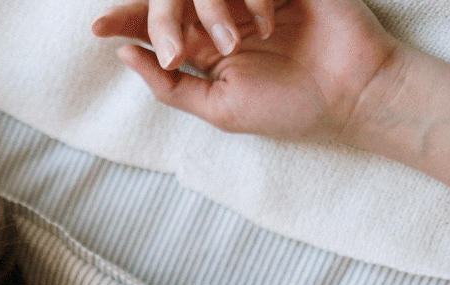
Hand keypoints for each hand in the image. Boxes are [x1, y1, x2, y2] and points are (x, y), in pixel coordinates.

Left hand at [92, 0, 399, 141]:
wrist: (354, 94)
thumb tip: (123, 55)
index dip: (126, 21)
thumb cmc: (289, 108)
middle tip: (152, 32)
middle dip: (158, 11)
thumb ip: (169, 86)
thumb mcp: (218, 108)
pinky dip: (255, 1)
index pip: (158, 25)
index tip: (95, 28)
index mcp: (207, 46)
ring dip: (213, 12)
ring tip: (238, 44)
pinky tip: (273, 25)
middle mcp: (226, 16)